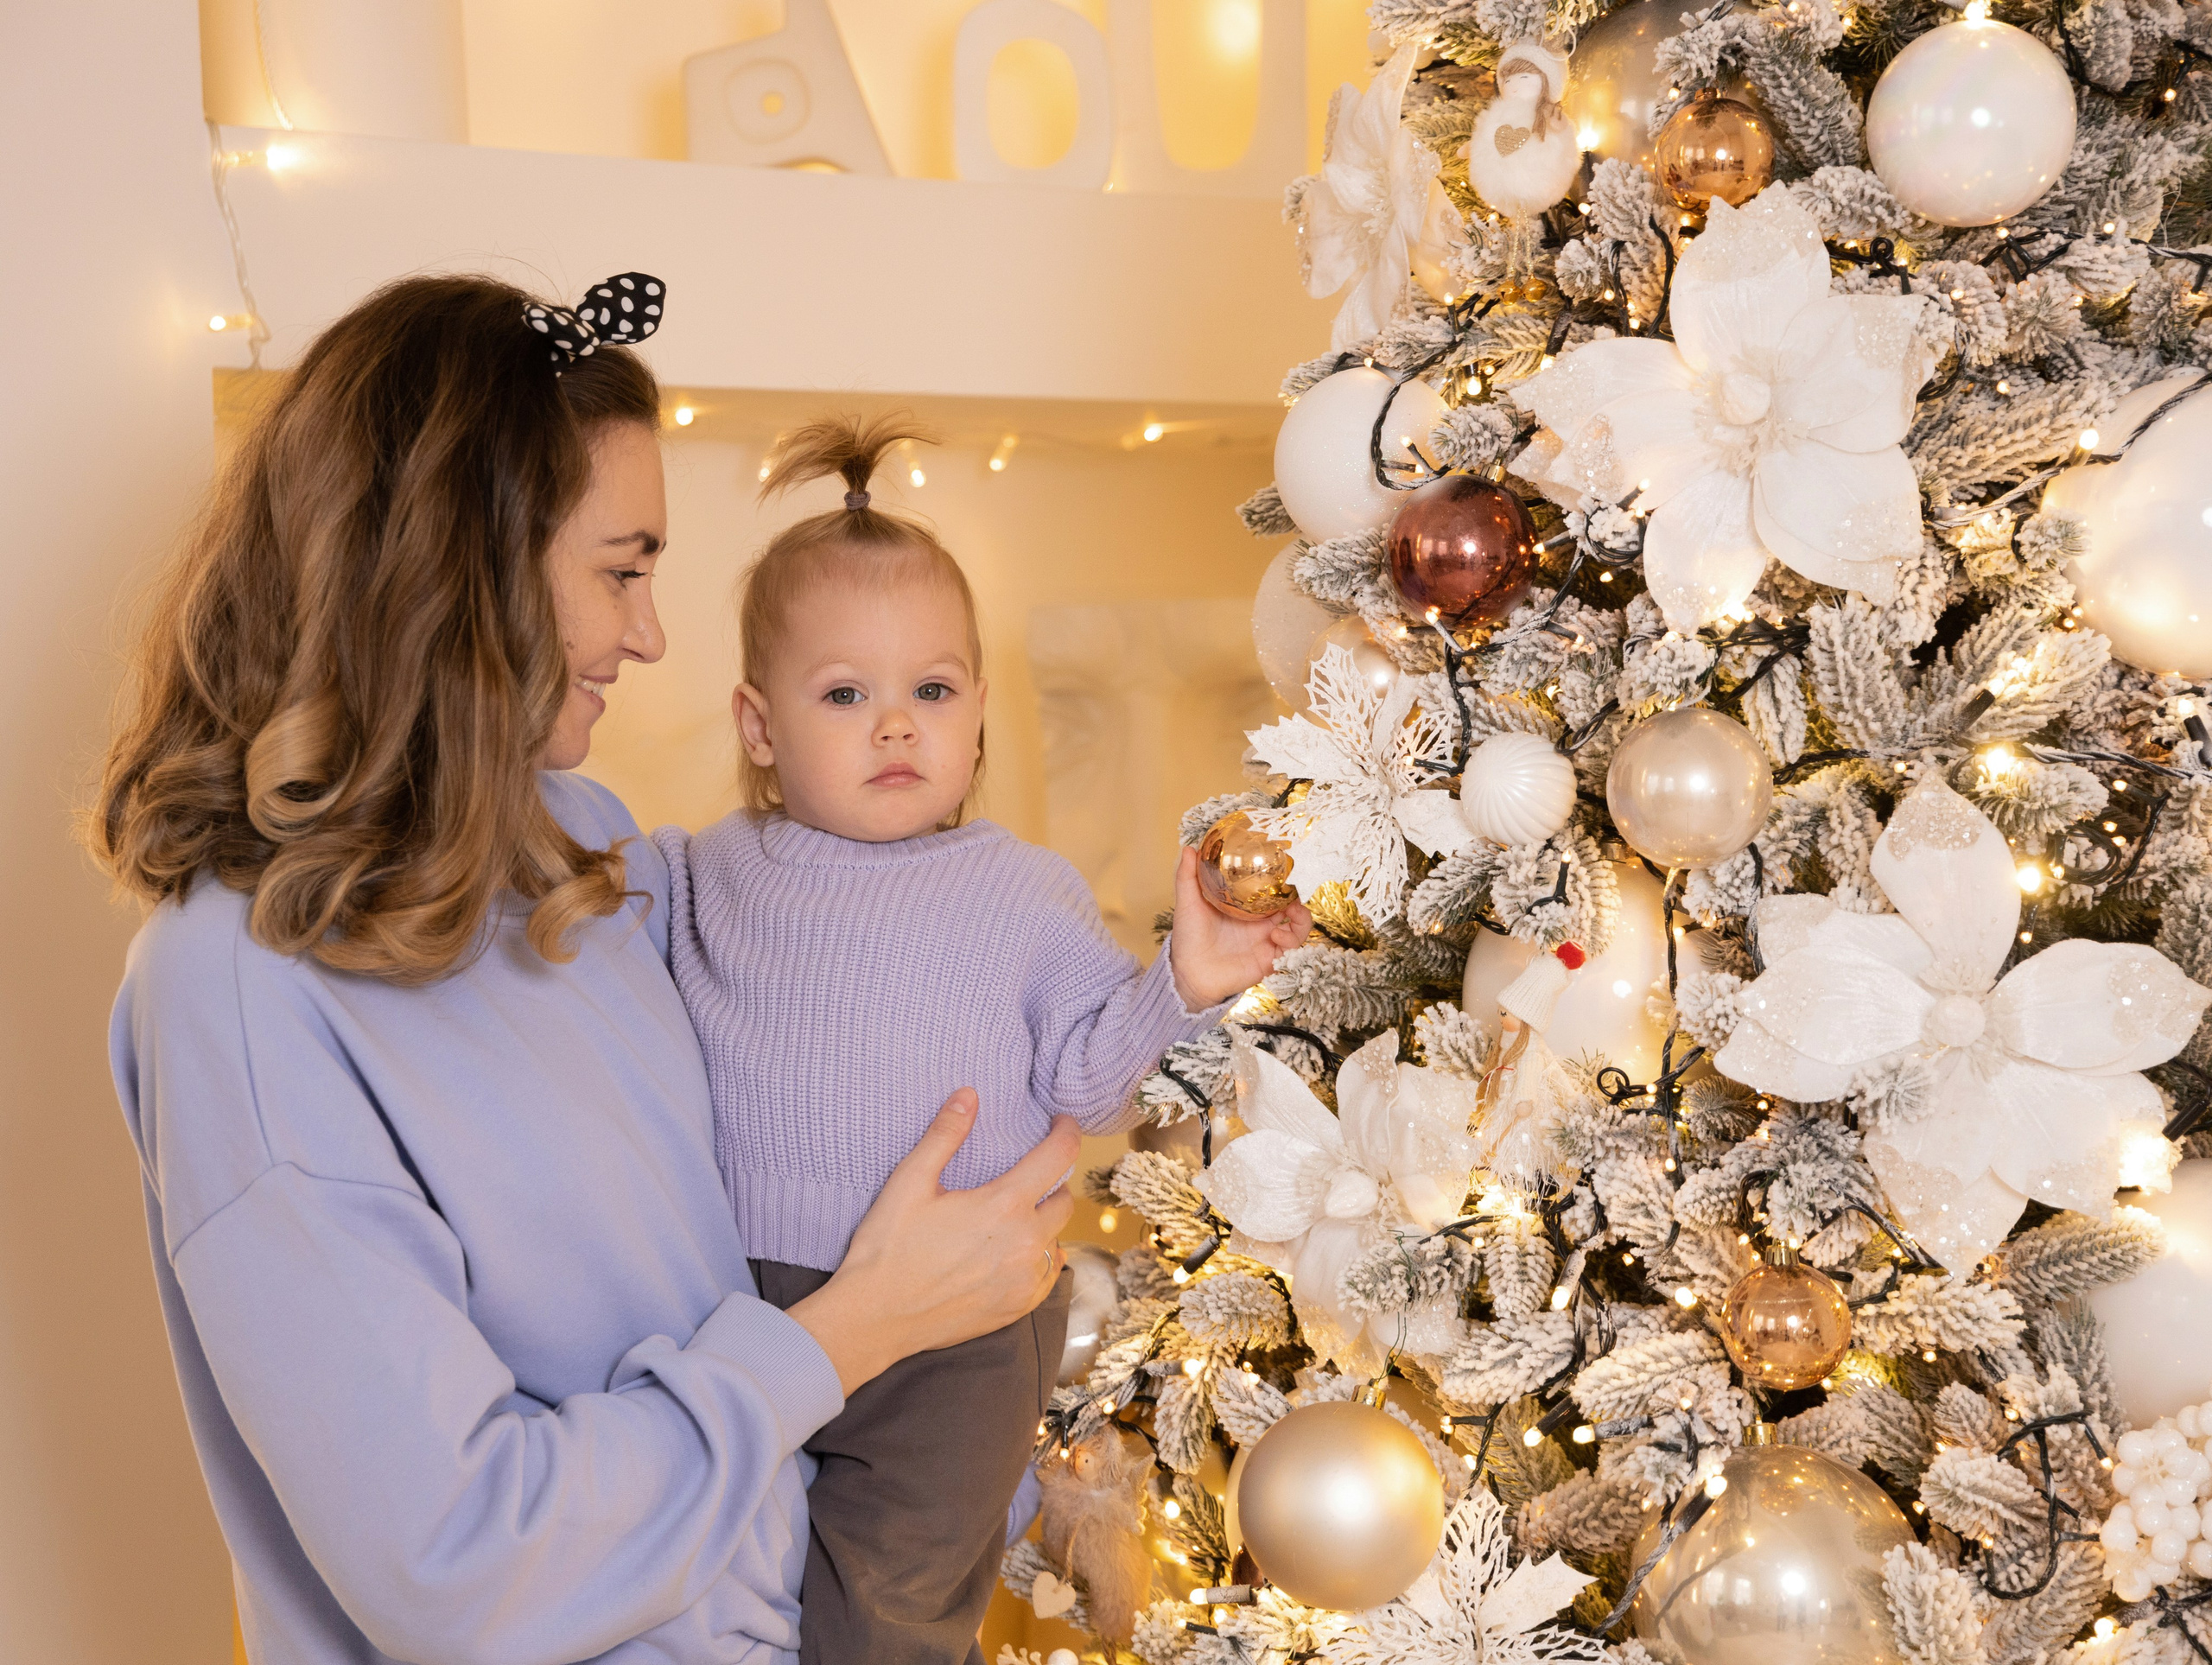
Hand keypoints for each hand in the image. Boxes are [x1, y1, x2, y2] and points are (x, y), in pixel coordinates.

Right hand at [786, 1091, 1078, 1395]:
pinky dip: (1038, 1258)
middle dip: (1051, 1181)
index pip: (1059, 1156)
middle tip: (1026, 1175)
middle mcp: (1025, 1243)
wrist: (875, 1317)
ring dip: (1043, 1222)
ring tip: (1014, 1216)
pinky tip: (1013, 1253)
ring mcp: (1024, 1279)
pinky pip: (1047, 1274)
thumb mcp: (910, 1182)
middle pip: (1064, 1199)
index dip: (1066, 1132)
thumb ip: (944, 1135)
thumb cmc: (888, 1248)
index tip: (1060, 1123)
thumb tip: (969, 1095)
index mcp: (1004, 1205)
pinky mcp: (1017, 1307)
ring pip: (1056, 1239)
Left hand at [1166, 846, 1312, 1010]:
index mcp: (1245, 906)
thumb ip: (1188, 876)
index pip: (1270, 887)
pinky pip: (1292, 947)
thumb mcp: (1188, 902)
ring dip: (1301, 916)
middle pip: (1291, 903)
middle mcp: (1260, 921)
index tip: (1283, 864)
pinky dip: (1290, 938)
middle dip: (1298, 894)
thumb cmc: (1188, 937)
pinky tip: (1275, 935)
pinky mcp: (1271, 958)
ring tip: (1292, 910)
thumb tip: (1189, 848)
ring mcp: (1267, 939)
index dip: (1280, 877)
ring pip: (1298, 925)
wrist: (1189, 973)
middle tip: (1294, 885)